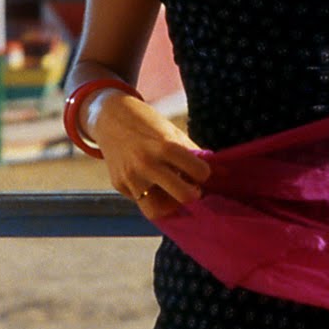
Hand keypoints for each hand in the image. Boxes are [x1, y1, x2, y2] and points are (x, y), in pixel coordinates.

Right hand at [89, 92, 211, 220]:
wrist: (109, 116)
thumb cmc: (146, 122)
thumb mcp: (171, 132)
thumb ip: (192, 153)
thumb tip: (219, 172)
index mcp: (164, 146)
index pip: (199, 173)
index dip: (205, 174)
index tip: (202, 172)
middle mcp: (146, 164)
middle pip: (183, 196)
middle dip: (193, 196)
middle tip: (193, 190)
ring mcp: (130, 178)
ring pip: (157, 211)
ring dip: (169, 206)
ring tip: (172, 195)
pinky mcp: (119, 185)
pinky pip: (140, 201)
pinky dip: (151, 196)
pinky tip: (151, 183)